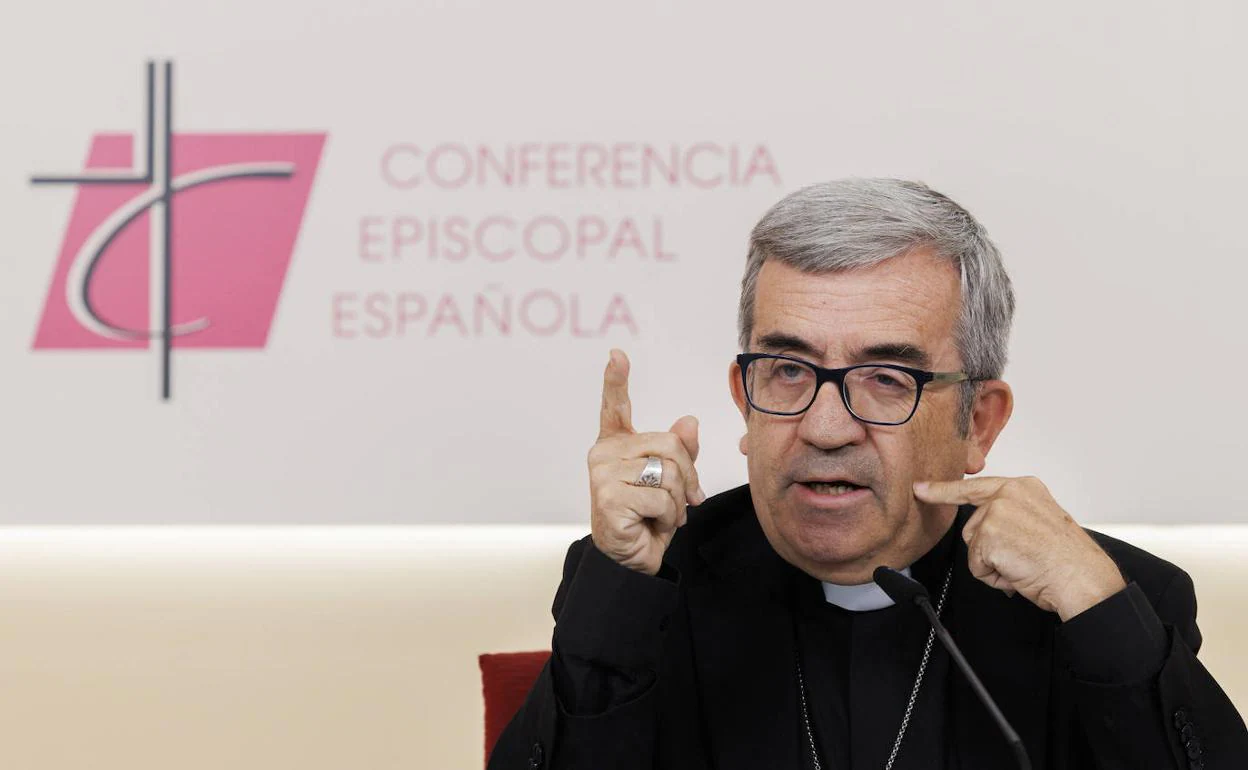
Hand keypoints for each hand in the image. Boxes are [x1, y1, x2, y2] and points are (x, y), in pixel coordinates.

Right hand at [588, 349, 705, 575]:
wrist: (631, 558)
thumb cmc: (647, 515)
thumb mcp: (670, 479)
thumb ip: (680, 450)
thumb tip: (690, 422)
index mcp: (616, 444)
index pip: (614, 406)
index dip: (615, 379)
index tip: (616, 354)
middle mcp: (603, 454)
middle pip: (670, 444)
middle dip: (689, 476)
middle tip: (685, 500)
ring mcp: (602, 476)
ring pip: (669, 473)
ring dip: (679, 502)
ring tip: (662, 515)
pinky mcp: (608, 499)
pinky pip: (661, 499)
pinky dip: (669, 517)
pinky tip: (652, 525)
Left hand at [913, 476, 1126, 620]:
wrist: (1082, 577)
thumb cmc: (1068, 559)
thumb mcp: (1041, 521)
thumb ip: (1012, 514)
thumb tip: (988, 528)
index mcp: (1024, 487)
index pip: (976, 486)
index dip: (944, 490)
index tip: (921, 487)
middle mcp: (1009, 494)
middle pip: (972, 526)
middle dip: (989, 548)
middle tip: (1024, 556)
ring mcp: (997, 512)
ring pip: (973, 547)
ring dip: (994, 564)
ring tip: (1024, 563)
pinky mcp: (989, 535)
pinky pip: (977, 566)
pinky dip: (994, 577)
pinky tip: (1019, 572)